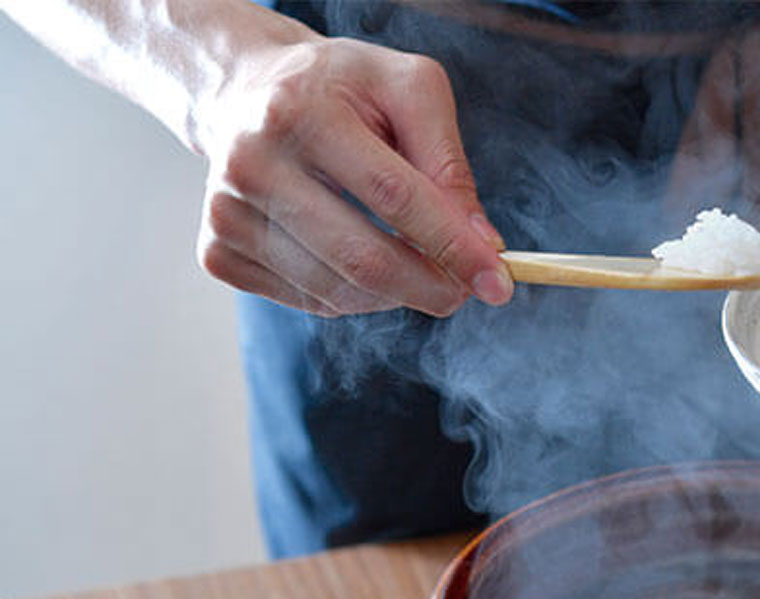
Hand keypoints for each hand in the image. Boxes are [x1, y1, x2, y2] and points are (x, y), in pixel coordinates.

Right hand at [195, 33, 512, 316]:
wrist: (244, 91)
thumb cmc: (341, 90)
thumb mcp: (408, 90)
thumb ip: (449, 163)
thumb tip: (481, 245)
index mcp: (302, 111)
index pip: (393, 196)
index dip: (453, 246)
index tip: (497, 282)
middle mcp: (253, 162)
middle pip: (363, 258)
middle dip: (431, 287)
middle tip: (466, 292)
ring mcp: (227, 212)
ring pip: (339, 292)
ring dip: (396, 294)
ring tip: (415, 264)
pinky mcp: (216, 249)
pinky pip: (309, 302)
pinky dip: (352, 296)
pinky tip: (358, 256)